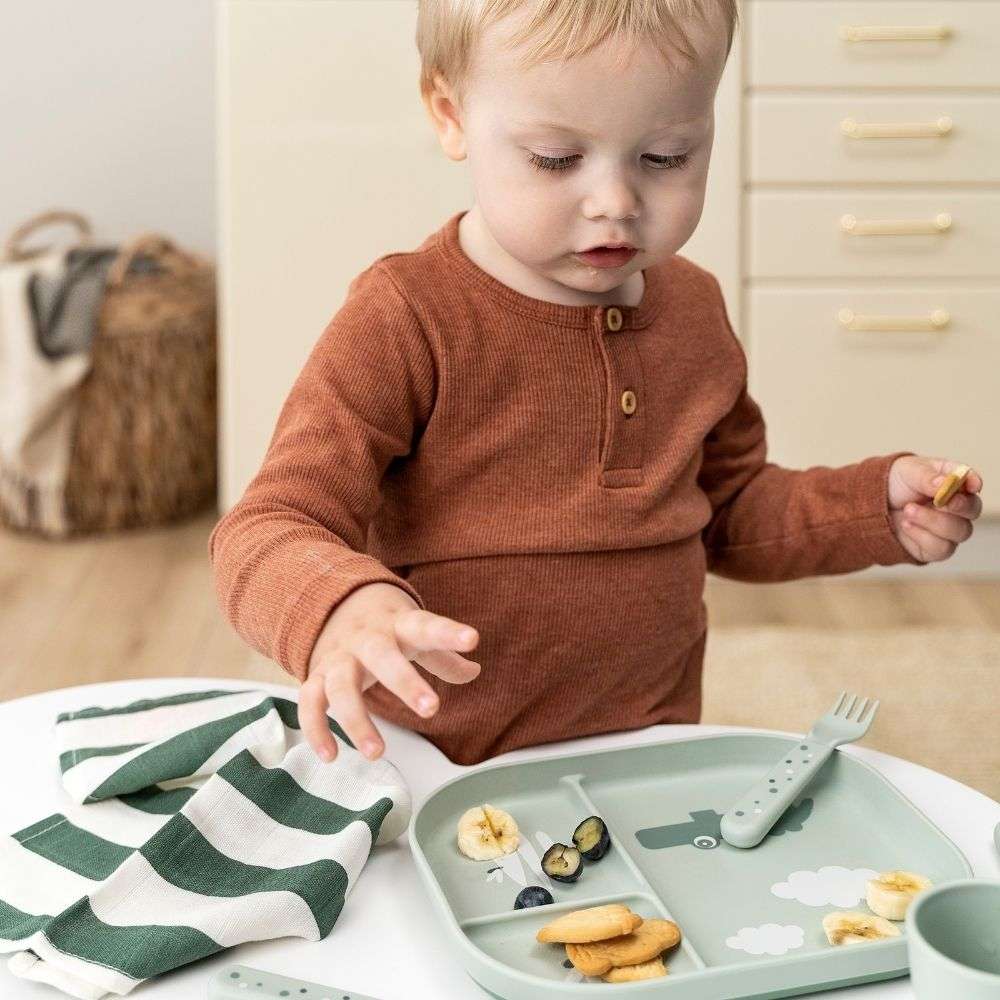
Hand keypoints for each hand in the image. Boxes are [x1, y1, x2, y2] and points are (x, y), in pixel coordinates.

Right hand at [299, 582, 479, 762]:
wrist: (334, 604)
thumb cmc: (386, 628)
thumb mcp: (415, 632)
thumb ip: (443, 656)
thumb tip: (474, 671)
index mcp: (399, 625)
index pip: (425, 625)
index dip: (448, 632)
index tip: (472, 639)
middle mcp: (366, 639)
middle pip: (382, 655)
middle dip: (406, 682)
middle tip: (432, 710)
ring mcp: (339, 657)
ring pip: (341, 686)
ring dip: (357, 721)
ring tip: (377, 754)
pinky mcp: (317, 676)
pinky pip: (310, 702)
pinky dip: (316, 729)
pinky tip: (331, 757)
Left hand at [887, 455, 982, 562]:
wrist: (874, 506)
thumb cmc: (897, 483)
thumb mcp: (908, 472)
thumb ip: (927, 477)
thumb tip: (945, 483)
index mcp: (954, 482)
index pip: (973, 482)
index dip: (974, 484)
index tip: (970, 486)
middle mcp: (957, 507)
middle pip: (973, 510)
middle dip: (959, 507)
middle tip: (940, 502)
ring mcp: (949, 529)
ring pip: (960, 532)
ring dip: (933, 521)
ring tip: (908, 510)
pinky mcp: (936, 548)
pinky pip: (941, 549)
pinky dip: (922, 536)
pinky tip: (906, 525)